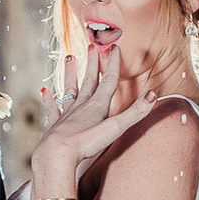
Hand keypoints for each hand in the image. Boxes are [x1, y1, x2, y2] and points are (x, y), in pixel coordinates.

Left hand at [35, 45, 156, 169]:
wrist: (58, 153)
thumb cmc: (87, 142)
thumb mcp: (116, 128)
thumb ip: (135, 112)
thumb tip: (153, 94)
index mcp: (97, 105)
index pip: (109, 80)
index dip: (113, 64)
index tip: (114, 47)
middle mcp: (82, 105)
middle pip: (89, 80)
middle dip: (93, 63)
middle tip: (92, 46)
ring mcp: (67, 114)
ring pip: (69, 89)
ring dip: (70, 73)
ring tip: (69, 58)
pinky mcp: (55, 125)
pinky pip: (52, 109)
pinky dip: (49, 100)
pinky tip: (45, 91)